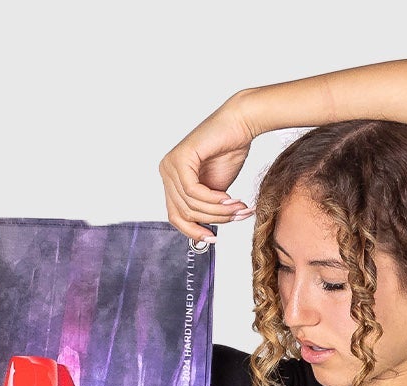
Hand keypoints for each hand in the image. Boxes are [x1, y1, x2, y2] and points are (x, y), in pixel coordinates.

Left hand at [158, 99, 255, 245]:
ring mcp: (170, 164)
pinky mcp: (180, 158)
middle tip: (238, 216)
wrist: (240, 124)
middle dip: (215, 219)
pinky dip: (213, 199)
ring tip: (239, 208)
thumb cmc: (229, 153)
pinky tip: (229, 199)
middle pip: (184, 213)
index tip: (213, 239)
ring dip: (219, 210)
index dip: (194, 232)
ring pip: (191, 204)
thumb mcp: (214, 192)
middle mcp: (166, 172)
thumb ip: (204, 209)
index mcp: (172, 181)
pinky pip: (193, 191)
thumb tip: (201, 236)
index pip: (176, 217)